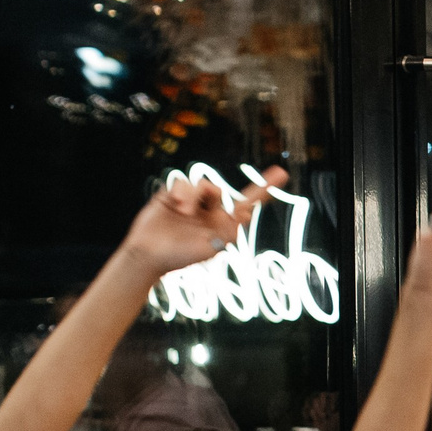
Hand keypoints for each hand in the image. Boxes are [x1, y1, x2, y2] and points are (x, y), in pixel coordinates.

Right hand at [119, 166, 275, 276]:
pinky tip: (176, 205)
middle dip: (211, 195)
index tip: (282, 173)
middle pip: (218, 190)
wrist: (149, 256)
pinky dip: (182, 192)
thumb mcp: (212, 246)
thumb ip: (230, 229)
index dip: (264, 188)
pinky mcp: (171, 196)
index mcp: (222, 224)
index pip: (247, 202)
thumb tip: (246, 213)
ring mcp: (190, 202)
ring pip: (202, 185)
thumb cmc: (182, 257)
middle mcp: (208, 211)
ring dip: (194, 197)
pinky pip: (183, 182)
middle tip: (193, 212)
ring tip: (184, 213)